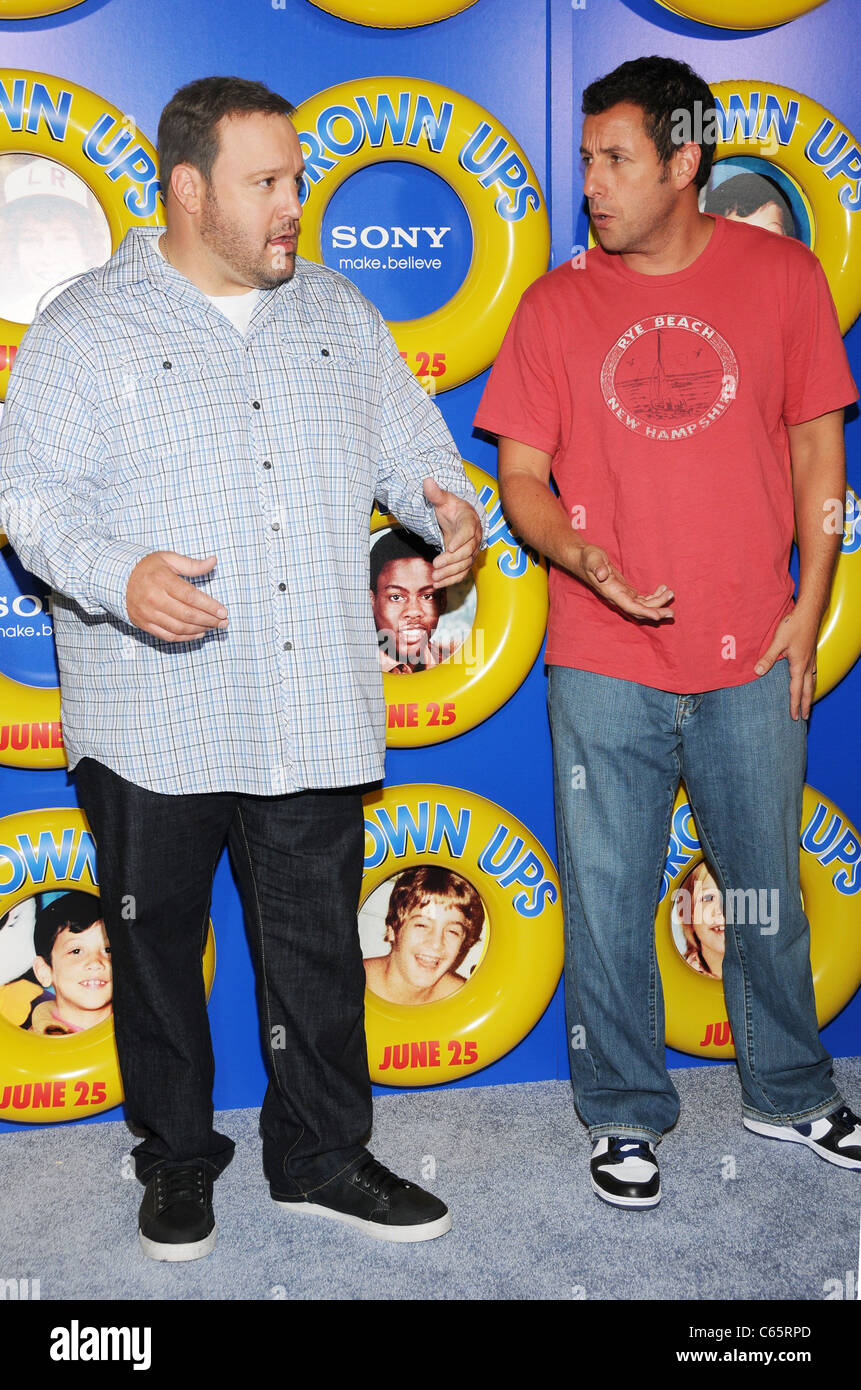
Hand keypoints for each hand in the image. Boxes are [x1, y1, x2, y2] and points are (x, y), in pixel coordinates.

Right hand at [126, 552, 227, 641]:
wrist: (117, 578)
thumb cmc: (147, 567)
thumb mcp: (168, 559)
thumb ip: (192, 564)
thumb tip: (213, 561)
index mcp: (162, 580)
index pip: (190, 596)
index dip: (209, 606)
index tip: (223, 611)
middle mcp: (154, 598)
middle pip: (187, 614)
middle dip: (209, 620)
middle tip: (223, 622)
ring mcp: (148, 613)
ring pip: (179, 628)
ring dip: (200, 630)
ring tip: (213, 627)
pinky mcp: (144, 624)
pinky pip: (168, 636)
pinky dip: (186, 638)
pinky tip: (198, 634)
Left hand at [423, 476, 482, 586]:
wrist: (461, 519)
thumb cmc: (452, 509)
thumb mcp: (444, 500)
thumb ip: (436, 493)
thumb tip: (427, 481)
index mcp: (469, 520)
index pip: (467, 531)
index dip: (460, 540)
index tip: (449, 547)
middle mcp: (474, 537)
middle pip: (466, 552)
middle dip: (451, 560)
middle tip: (436, 565)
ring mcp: (471, 551)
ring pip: (464, 565)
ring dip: (450, 573)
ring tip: (435, 578)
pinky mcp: (466, 561)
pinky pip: (462, 573)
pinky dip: (451, 580)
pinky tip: (438, 584)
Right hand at [576, 544, 673, 621]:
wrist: (582, 560)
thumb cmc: (587, 558)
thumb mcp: (591, 558)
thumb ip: (596, 566)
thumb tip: (602, 574)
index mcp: (611, 592)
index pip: (630, 606)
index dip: (644, 612)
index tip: (658, 615)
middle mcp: (617, 598)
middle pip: (639, 611)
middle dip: (655, 612)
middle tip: (672, 613)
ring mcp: (622, 596)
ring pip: (642, 606)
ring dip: (658, 604)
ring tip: (671, 594)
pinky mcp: (625, 592)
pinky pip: (641, 600)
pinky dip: (654, 597)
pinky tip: (663, 589)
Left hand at [754, 605, 819, 719]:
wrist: (808, 612)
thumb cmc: (793, 625)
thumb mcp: (778, 642)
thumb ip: (767, 658)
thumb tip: (757, 673)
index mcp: (799, 665)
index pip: (796, 690)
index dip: (794, 705)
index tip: (794, 717)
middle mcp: (807, 665)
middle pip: (808, 690)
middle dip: (805, 705)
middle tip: (804, 718)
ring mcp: (811, 659)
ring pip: (812, 682)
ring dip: (809, 694)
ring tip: (807, 704)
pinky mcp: (811, 654)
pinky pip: (812, 673)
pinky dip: (810, 682)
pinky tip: (808, 682)